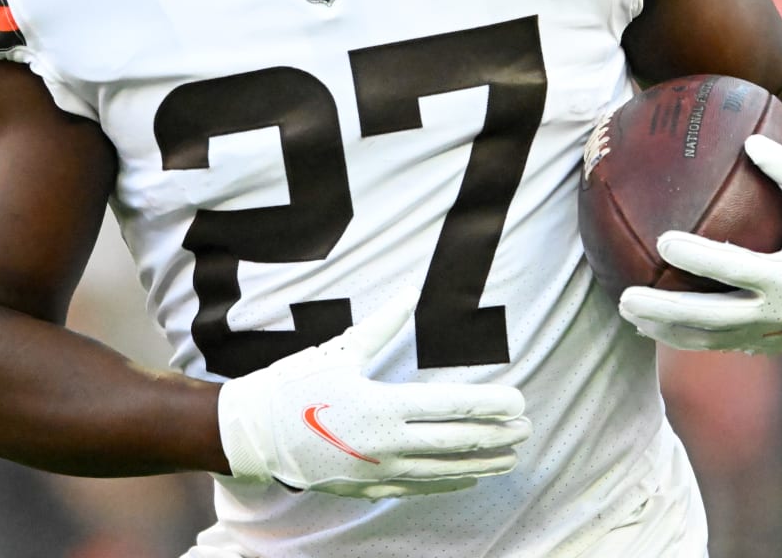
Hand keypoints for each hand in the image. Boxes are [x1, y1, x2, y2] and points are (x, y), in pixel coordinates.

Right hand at [217, 302, 531, 498]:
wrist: (253, 435)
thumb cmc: (295, 385)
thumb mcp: (341, 350)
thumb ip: (382, 325)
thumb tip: (409, 294)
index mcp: (383, 405)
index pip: (452, 406)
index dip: (490, 405)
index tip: (519, 401)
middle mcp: (387, 443)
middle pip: (457, 441)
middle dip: (497, 435)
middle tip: (528, 428)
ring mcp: (379, 470)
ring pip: (445, 469)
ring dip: (482, 463)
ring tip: (512, 456)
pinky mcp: (368, 486)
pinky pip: (420, 487)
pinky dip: (450, 482)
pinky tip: (470, 477)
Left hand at [618, 136, 781, 353]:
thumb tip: (751, 140)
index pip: (734, 269)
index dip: (698, 258)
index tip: (663, 241)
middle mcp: (775, 313)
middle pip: (708, 317)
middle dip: (665, 310)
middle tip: (625, 298)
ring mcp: (767, 335)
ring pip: (707, 340)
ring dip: (666, 330)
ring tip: (628, 314)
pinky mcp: (764, 346)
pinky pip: (716, 344)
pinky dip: (684, 338)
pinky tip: (653, 325)